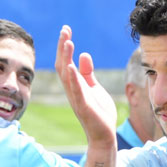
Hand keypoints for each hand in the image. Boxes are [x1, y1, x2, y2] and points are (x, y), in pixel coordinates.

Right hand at [54, 25, 116, 147]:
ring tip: (67, 42)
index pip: (66, 61)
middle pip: (63, 65)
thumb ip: (88, 73)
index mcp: (75, 84)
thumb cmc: (99, 113)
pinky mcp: (84, 107)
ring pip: (67, 76)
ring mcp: (76, 98)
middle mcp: (72, 90)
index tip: (66, 30)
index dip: (65, 46)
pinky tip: (72, 67)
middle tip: (65, 30)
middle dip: (63, 47)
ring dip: (66, 59)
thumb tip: (84, 54)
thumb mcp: (95, 88)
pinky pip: (76, 92)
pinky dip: (73, 79)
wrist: (104, 136)